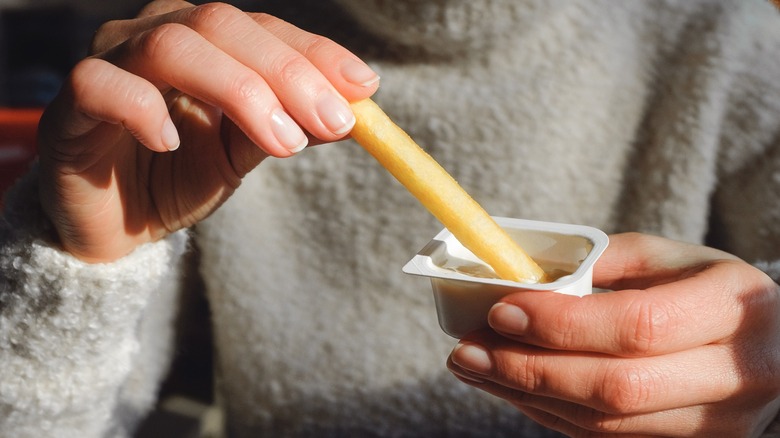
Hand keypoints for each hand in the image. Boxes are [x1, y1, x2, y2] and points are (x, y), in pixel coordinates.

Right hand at [37, 0, 378, 261]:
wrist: (117, 225)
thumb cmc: (179, 176)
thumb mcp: (245, 152)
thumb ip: (287, 125)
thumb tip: (350, 110)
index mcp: (203, 39)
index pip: (263, 28)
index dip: (315, 54)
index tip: (364, 88)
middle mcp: (156, 35)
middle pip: (222, 24)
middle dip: (287, 74)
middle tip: (333, 122)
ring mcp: (111, 62)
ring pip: (172, 46)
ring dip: (238, 91)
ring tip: (282, 144)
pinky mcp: (72, 105)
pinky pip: (104, 87)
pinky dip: (144, 109)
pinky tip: (172, 143)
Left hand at [447, 233, 779, 436]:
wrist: (770, 346)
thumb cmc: (709, 290)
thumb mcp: (672, 257)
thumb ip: (608, 260)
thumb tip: (532, 279)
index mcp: (731, 308)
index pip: (637, 326)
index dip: (562, 324)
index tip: (501, 311)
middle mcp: (734, 374)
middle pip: (617, 387)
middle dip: (530, 370)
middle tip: (467, 349)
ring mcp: (716, 422)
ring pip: (607, 423)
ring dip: (527, 396)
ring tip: (474, 366)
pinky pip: (606, 437)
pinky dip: (549, 414)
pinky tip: (511, 387)